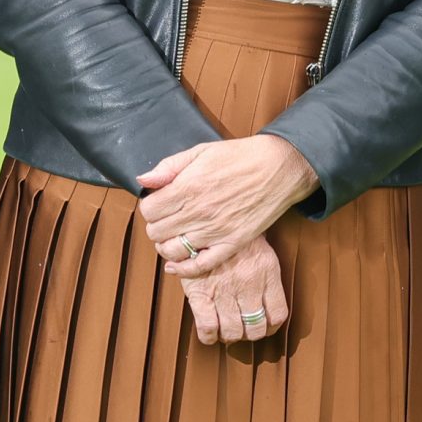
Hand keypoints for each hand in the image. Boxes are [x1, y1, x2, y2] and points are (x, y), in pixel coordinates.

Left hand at [138, 135, 318, 276]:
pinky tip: (176, 264)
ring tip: (173, 236)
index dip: (150, 206)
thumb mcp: (201, 151)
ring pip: (172, 251)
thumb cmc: (241, 156)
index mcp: (187, 187)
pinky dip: (183, 269)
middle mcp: (198, 212)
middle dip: (156, 225)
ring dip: (166, 245)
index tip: (159, 202)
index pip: (149, 210)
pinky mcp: (231, 244)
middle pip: (156, 231)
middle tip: (167, 218)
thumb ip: (169, 167)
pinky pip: (199, 265)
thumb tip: (143, 181)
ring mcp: (214, 231)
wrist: (278, 167)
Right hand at [177, 237, 290, 345]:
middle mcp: (249, 284)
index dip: (270, 327)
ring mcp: (224, 290)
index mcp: (267, 271)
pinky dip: (209, 336)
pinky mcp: (200, 293)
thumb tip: (268, 300)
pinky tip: (209, 332)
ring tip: (224, 328)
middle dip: (248, 333)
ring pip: (234, 332)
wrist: (205, 215)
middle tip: (241, 326)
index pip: (277, 314)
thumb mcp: (258, 246)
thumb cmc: (232, 231)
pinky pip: (208, 328)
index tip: (263, 325)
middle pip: (255, 328)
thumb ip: (264, 272)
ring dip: (229, 336)